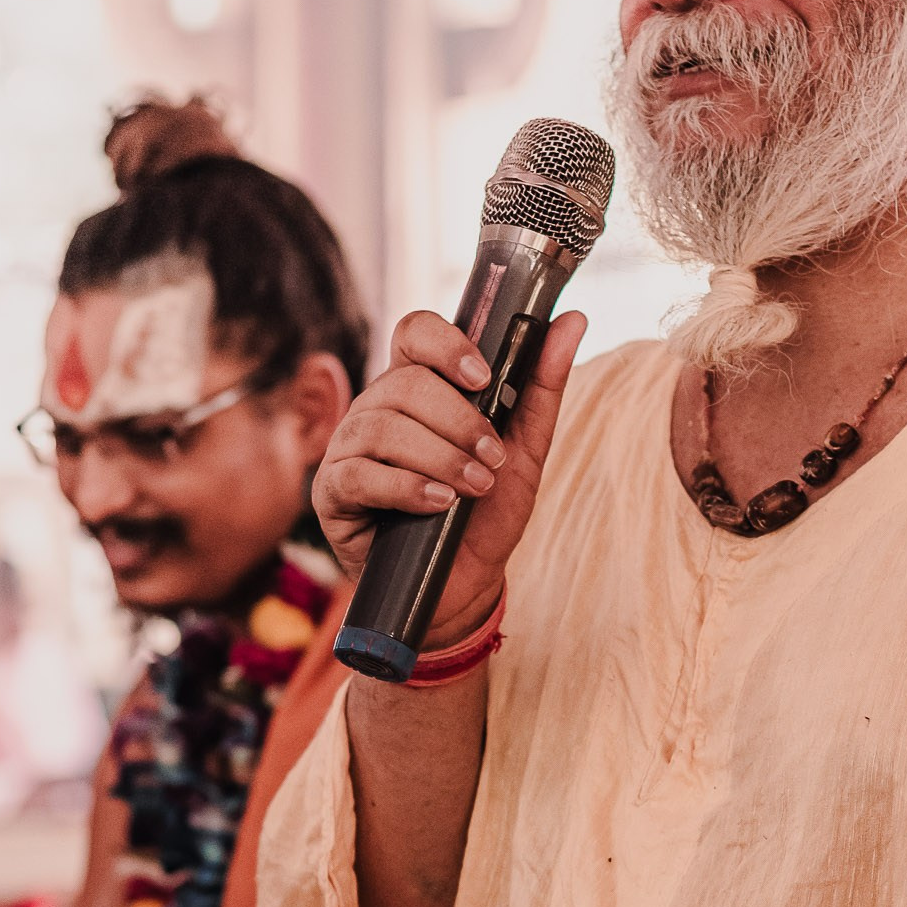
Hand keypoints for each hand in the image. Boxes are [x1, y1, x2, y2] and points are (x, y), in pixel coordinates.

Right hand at [313, 306, 585, 651]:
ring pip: (382, 428)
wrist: (466, 585)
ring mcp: (349, 450)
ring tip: (474, 487)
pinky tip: (437, 503)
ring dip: (439, 456)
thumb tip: (572, 320)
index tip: (484, 378)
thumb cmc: (486, 513)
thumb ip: (541, 387)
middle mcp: (376, 410)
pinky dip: (405, 487)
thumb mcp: (524, 450)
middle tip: (493, 458)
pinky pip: (359, 475)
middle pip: (404, 383)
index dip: (446, 345)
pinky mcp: (333, 495)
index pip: (414, 333)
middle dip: (458, 420)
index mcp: (417, 388)